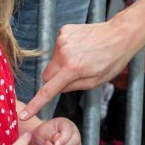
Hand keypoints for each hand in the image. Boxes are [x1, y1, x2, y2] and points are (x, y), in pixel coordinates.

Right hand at [21, 18, 135, 118]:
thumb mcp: (96, 81)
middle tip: (73, 76)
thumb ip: (73, 87)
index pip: (48, 90)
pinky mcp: (64, 30)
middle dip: (55, 80)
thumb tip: (56, 89)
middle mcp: (64, 53)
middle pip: (46, 75)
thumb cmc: (112, 60)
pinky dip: (66, 51)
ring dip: (62, 64)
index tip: (24, 114)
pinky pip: (59, 47)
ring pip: (53, 61)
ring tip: (82, 58)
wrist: (120, 34)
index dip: (36, 104)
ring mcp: (62, 39)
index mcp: (73, 68)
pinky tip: (81, 48)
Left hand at [28, 116, 82, 144]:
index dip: (63, 140)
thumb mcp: (41, 132)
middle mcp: (74, 133)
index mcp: (66, 124)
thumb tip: (58, 139)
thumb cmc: (41, 135)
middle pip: (75, 142)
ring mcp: (76, 143)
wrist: (40, 142)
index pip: (69, 131)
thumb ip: (50, 135)